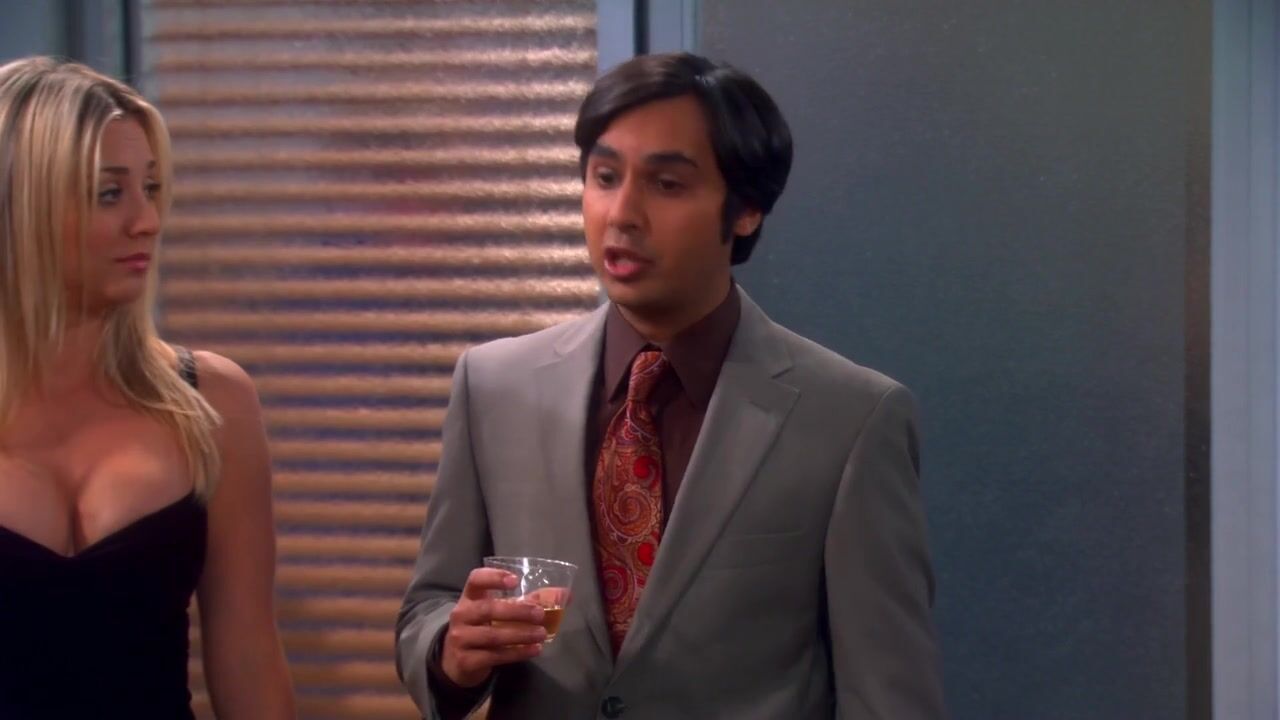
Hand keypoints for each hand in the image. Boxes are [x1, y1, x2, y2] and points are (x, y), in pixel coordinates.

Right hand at [440, 568, 546, 687]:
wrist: (457, 661)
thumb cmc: (482, 627)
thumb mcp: (498, 611)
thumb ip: (528, 601)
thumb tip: (565, 594)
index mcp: (470, 597)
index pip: (476, 580)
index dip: (493, 577)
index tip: (514, 580)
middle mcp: (462, 615)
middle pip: (488, 609)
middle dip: (517, 611)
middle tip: (540, 614)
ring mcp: (461, 638)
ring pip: (493, 636)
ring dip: (520, 634)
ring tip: (541, 634)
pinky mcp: (466, 660)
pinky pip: (494, 656)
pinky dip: (517, 653)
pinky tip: (534, 650)